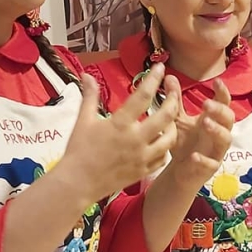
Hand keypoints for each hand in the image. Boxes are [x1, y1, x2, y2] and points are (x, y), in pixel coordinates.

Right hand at [61, 64, 179, 201]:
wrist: (78, 183)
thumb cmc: (78, 150)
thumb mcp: (83, 120)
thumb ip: (89, 96)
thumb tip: (87, 75)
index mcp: (120, 123)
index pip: (143, 95)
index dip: (154, 78)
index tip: (160, 68)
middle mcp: (135, 139)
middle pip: (166, 116)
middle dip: (173, 100)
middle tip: (174, 92)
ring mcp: (142, 156)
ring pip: (170, 138)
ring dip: (172, 126)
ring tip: (169, 118)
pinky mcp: (143, 171)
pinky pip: (163, 158)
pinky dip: (165, 148)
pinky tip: (161, 141)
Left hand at [163, 79, 233, 190]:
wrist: (180, 172)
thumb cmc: (183, 143)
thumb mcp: (178, 119)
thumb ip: (175, 100)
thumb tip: (169, 76)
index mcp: (212, 119)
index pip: (223, 103)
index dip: (223, 92)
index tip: (217, 82)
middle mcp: (218, 133)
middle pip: (229, 119)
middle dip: (220, 110)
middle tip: (207, 104)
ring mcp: (216, 151)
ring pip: (225, 139)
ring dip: (217, 130)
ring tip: (205, 123)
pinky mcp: (211, 167)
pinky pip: (212, 163)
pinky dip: (204, 159)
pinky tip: (194, 155)